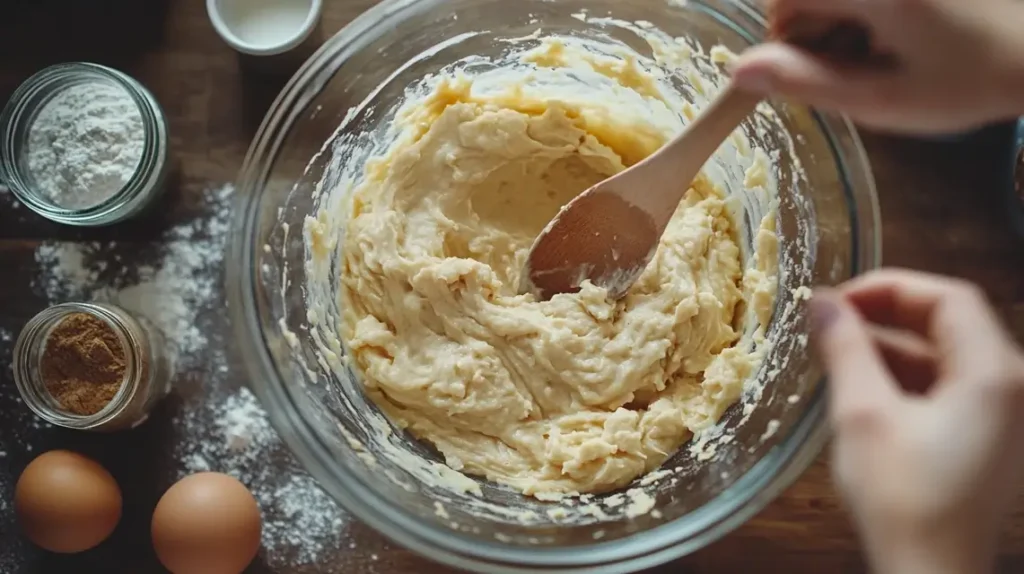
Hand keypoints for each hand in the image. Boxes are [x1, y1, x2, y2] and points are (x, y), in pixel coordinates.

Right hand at [733, 0, 1023, 134]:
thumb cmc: (970, 80)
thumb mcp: (883, 100)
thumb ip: (807, 84)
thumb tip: (739, 71)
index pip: (784, 2)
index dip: (788, 41)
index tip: (820, 69)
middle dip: (821, 25)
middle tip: (864, 59)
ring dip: (848, 15)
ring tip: (894, 42)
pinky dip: (873, 8)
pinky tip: (908, 22)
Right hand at [811, 270, 1023, 573]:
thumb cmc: (902, 499)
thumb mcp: (862, 413)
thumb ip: (845, 348)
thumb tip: (821, 302)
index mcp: (995, 374)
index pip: (947, 297)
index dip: (888, 288)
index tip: (835, 300)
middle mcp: (1012, 387)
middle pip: (950, 324)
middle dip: (886, 315)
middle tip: (830, 320)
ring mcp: (1004, 415)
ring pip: (946, 356)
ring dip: (890, 347)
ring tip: (834, 351)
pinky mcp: (988, 439)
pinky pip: (948, 387)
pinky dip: (904, 378)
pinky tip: (860, 384)